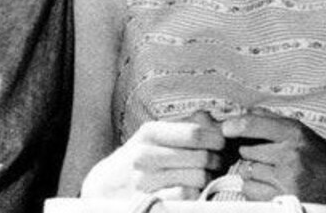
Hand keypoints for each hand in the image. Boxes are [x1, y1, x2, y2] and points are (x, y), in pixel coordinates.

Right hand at [81, 111, 224, 199]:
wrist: (104, 187)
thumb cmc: (139, 157)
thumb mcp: (156, 135)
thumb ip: (187, 125)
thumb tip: (218, 122)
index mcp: (151, 132)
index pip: (195, 133)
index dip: (215, 138)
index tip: (221, 143)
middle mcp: (145, 155)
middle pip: (201, 156)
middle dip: (216, 160)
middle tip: (218, 162)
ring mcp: (144, 182)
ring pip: (198, 178)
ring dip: (208, 178)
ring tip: (205, 175)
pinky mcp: (147, 203)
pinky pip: (187, 197)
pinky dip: (195, 193)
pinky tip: (191, 189)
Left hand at [222, 112, 325, 212]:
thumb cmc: (322, 158)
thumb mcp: (303, 133)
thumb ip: (274, 122)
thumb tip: (246, 113)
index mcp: (295, 132)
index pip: (256, 123)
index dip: (236, 125)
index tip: (224, 128)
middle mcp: (290, 153)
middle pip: (248, 149)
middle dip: (251, 153)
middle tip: (267, 158)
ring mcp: (286, 178)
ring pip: (248, 171)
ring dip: (253, 172)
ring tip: (273, 173)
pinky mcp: (282, 199)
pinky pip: (251, 191)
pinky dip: (255, 190)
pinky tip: (272, 187)